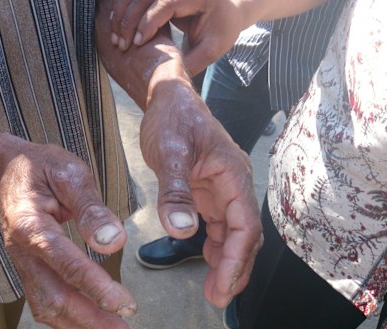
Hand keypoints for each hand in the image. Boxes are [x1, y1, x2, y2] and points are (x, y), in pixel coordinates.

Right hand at [0, 140, 136, 327]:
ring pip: (45, 305)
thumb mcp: (70, 173)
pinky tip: (87, 322)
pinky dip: (65, 318)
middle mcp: (21, 251)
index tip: (124, 304)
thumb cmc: (41, 167)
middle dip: (90, 318)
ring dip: (78, 323)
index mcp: (30, 225)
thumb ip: (91, 208)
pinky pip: (42, 300)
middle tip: (123, 327)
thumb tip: (114, 241)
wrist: (7, 169)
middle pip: (53, 296)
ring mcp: (22, 262)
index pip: (66, 264)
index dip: (96, 287)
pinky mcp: (27, 267)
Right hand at [109, 0, 250, 75]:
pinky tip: (116, 28)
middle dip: (129, 20)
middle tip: (120, 44)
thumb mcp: (212, 49)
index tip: (138, 43)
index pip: (167, 3)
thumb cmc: (221, 30)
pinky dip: (123, 10)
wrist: (226, 11)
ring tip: (115, 38)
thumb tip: (170, 77)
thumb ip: (193, 61)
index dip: (148, 22)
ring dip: (121, 15)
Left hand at [140, 77, 262, 306]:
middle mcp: (233, 184)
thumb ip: (175, 191)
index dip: (236, 259)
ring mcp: (222, 188)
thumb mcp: (169, 152)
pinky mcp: (208, 190)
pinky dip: (215, 245)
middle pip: (244, 234)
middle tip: (217, 298)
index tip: (222, 286)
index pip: (244, 225)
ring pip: (232, 232)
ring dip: (226, 260)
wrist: (168, 98)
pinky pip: (218, 223)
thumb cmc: (173, 118)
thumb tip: (182, 231)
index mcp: (233, 175)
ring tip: (214, 289)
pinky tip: (207, 261)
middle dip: (234, 267)